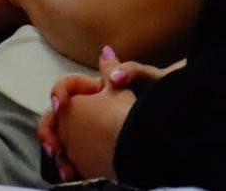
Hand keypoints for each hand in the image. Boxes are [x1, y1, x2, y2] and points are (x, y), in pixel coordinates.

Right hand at [40, 51, 166, 179]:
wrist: (175, 132)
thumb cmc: (163, 102)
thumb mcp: (148, 82)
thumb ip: (127, 69)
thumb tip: (106, 50)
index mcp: (97, 91)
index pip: (68, 86)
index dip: (60, 92)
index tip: (61, 106)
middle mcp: (88, 111)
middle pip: (57, 117)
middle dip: (50, 130)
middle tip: (54, 147)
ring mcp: (88, 134)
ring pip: (61, 139)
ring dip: (57, 151)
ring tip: (64, 168)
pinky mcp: (92, 154)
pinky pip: (72, 158)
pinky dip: (68, 165)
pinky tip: (72, 174)